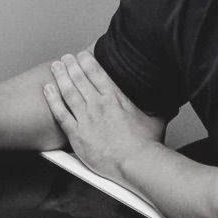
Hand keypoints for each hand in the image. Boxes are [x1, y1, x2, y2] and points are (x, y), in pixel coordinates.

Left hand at [43, 51, 164, 181]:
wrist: (135, 162)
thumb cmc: (146, 145)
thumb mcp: (156, 121)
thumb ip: (160, 110)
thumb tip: (169, 105)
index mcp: (116, 98)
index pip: (98, 73)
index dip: (87, 61)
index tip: (81, 55)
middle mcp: (98, 104)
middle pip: (80, 78)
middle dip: (71, 65)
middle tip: (65, 58)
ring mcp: (86, 118)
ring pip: (68, 91)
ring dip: (61, 76)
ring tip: (55, 67)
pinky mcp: (77, 134)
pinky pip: (60, 113)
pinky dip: (52, 100)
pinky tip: (48, 90)